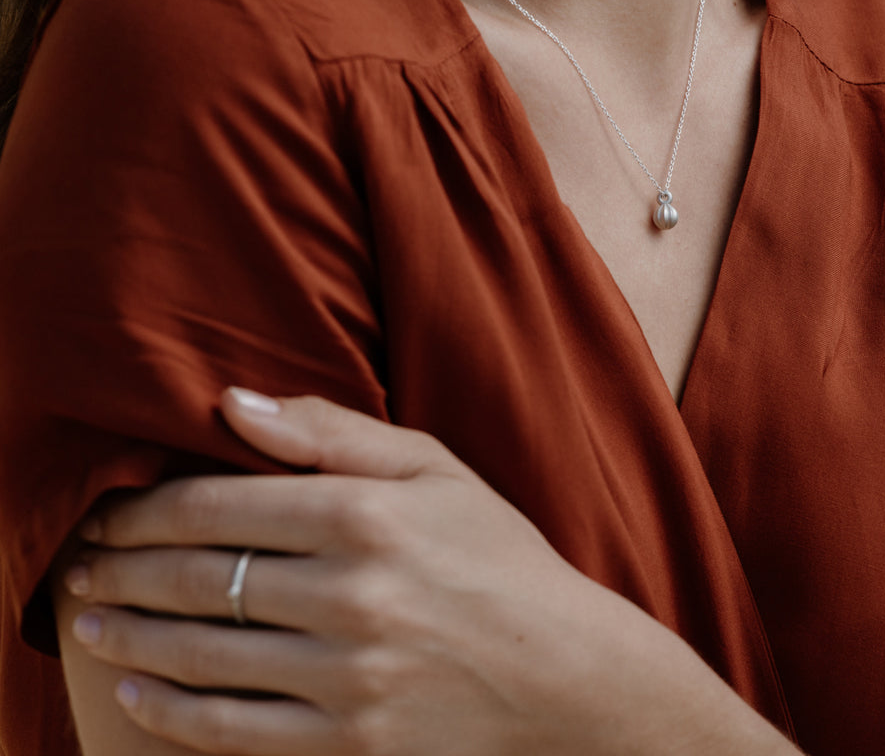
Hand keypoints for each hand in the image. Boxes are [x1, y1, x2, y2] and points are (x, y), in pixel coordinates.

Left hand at [63, 389, 709, 755]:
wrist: (562, 670)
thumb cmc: (495, 554)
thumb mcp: (433, 468)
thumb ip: (333, 432)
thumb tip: (235, 404)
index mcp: (366, 514)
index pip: (221, 504)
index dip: (149, 509)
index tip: (112, 512)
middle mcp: (351, 593)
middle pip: (198, 577)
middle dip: (122, 571)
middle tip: (81, 569)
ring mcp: (348, 676)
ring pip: (203, 654)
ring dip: (130, 637)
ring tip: (90, 624)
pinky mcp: (352, 741)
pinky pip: (235, 731)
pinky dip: (174, 712)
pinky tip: (138, 693)